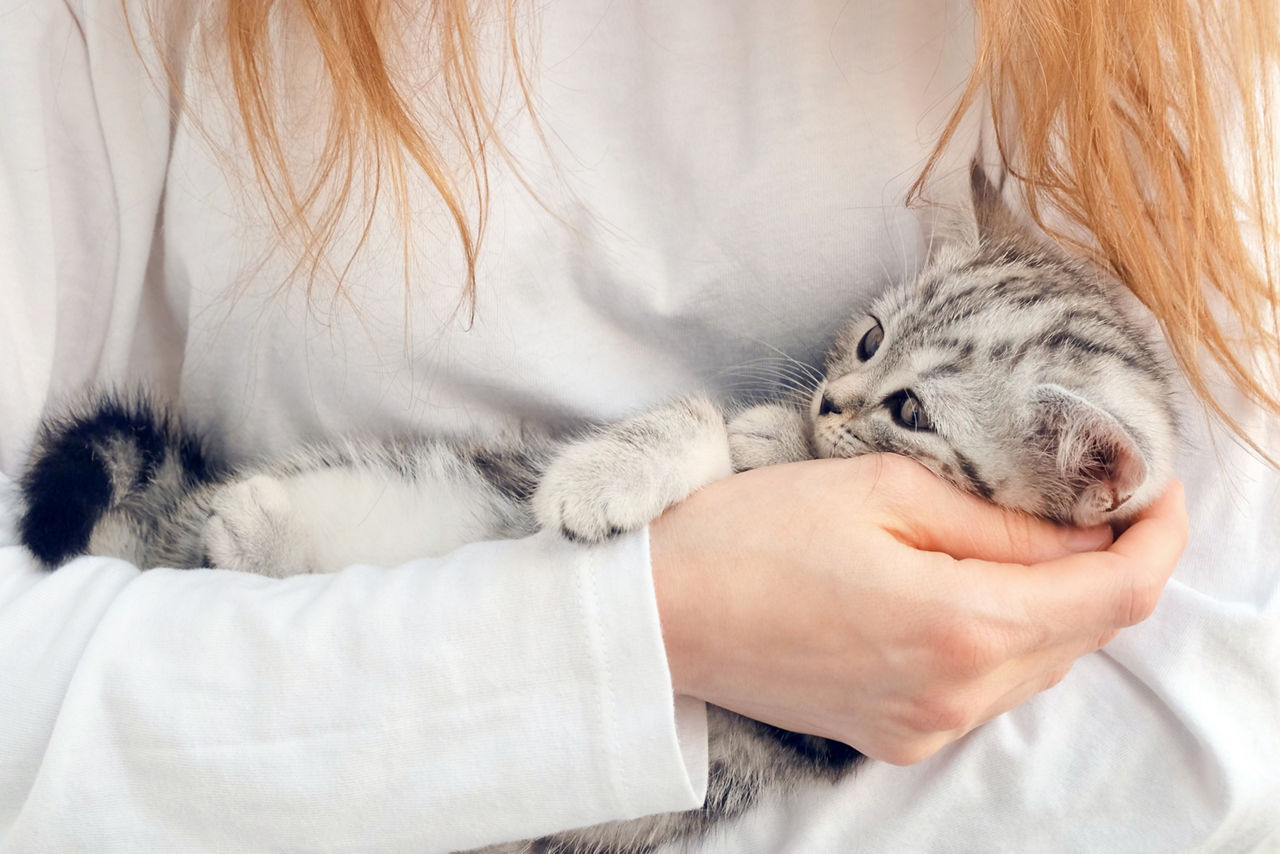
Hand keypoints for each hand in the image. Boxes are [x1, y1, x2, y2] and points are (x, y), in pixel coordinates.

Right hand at [649, 454, 1186, 764]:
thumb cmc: (755, 533)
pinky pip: (988, 689)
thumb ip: (999, 521)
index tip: (1153, 488)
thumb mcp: (883, 492)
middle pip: (1085, 632)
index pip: (1116, 591)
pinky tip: (965, 590)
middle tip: (1086, 498)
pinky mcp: (897, 737)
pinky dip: (1004, 637)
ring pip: (1041, 664)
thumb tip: (1083, 532)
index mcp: (961, 624)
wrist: (661, 612)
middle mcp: (958, 695)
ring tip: (1020, 539)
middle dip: (1104, 563)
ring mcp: (927, 726)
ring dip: (1053, 602)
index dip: (1156, 535)